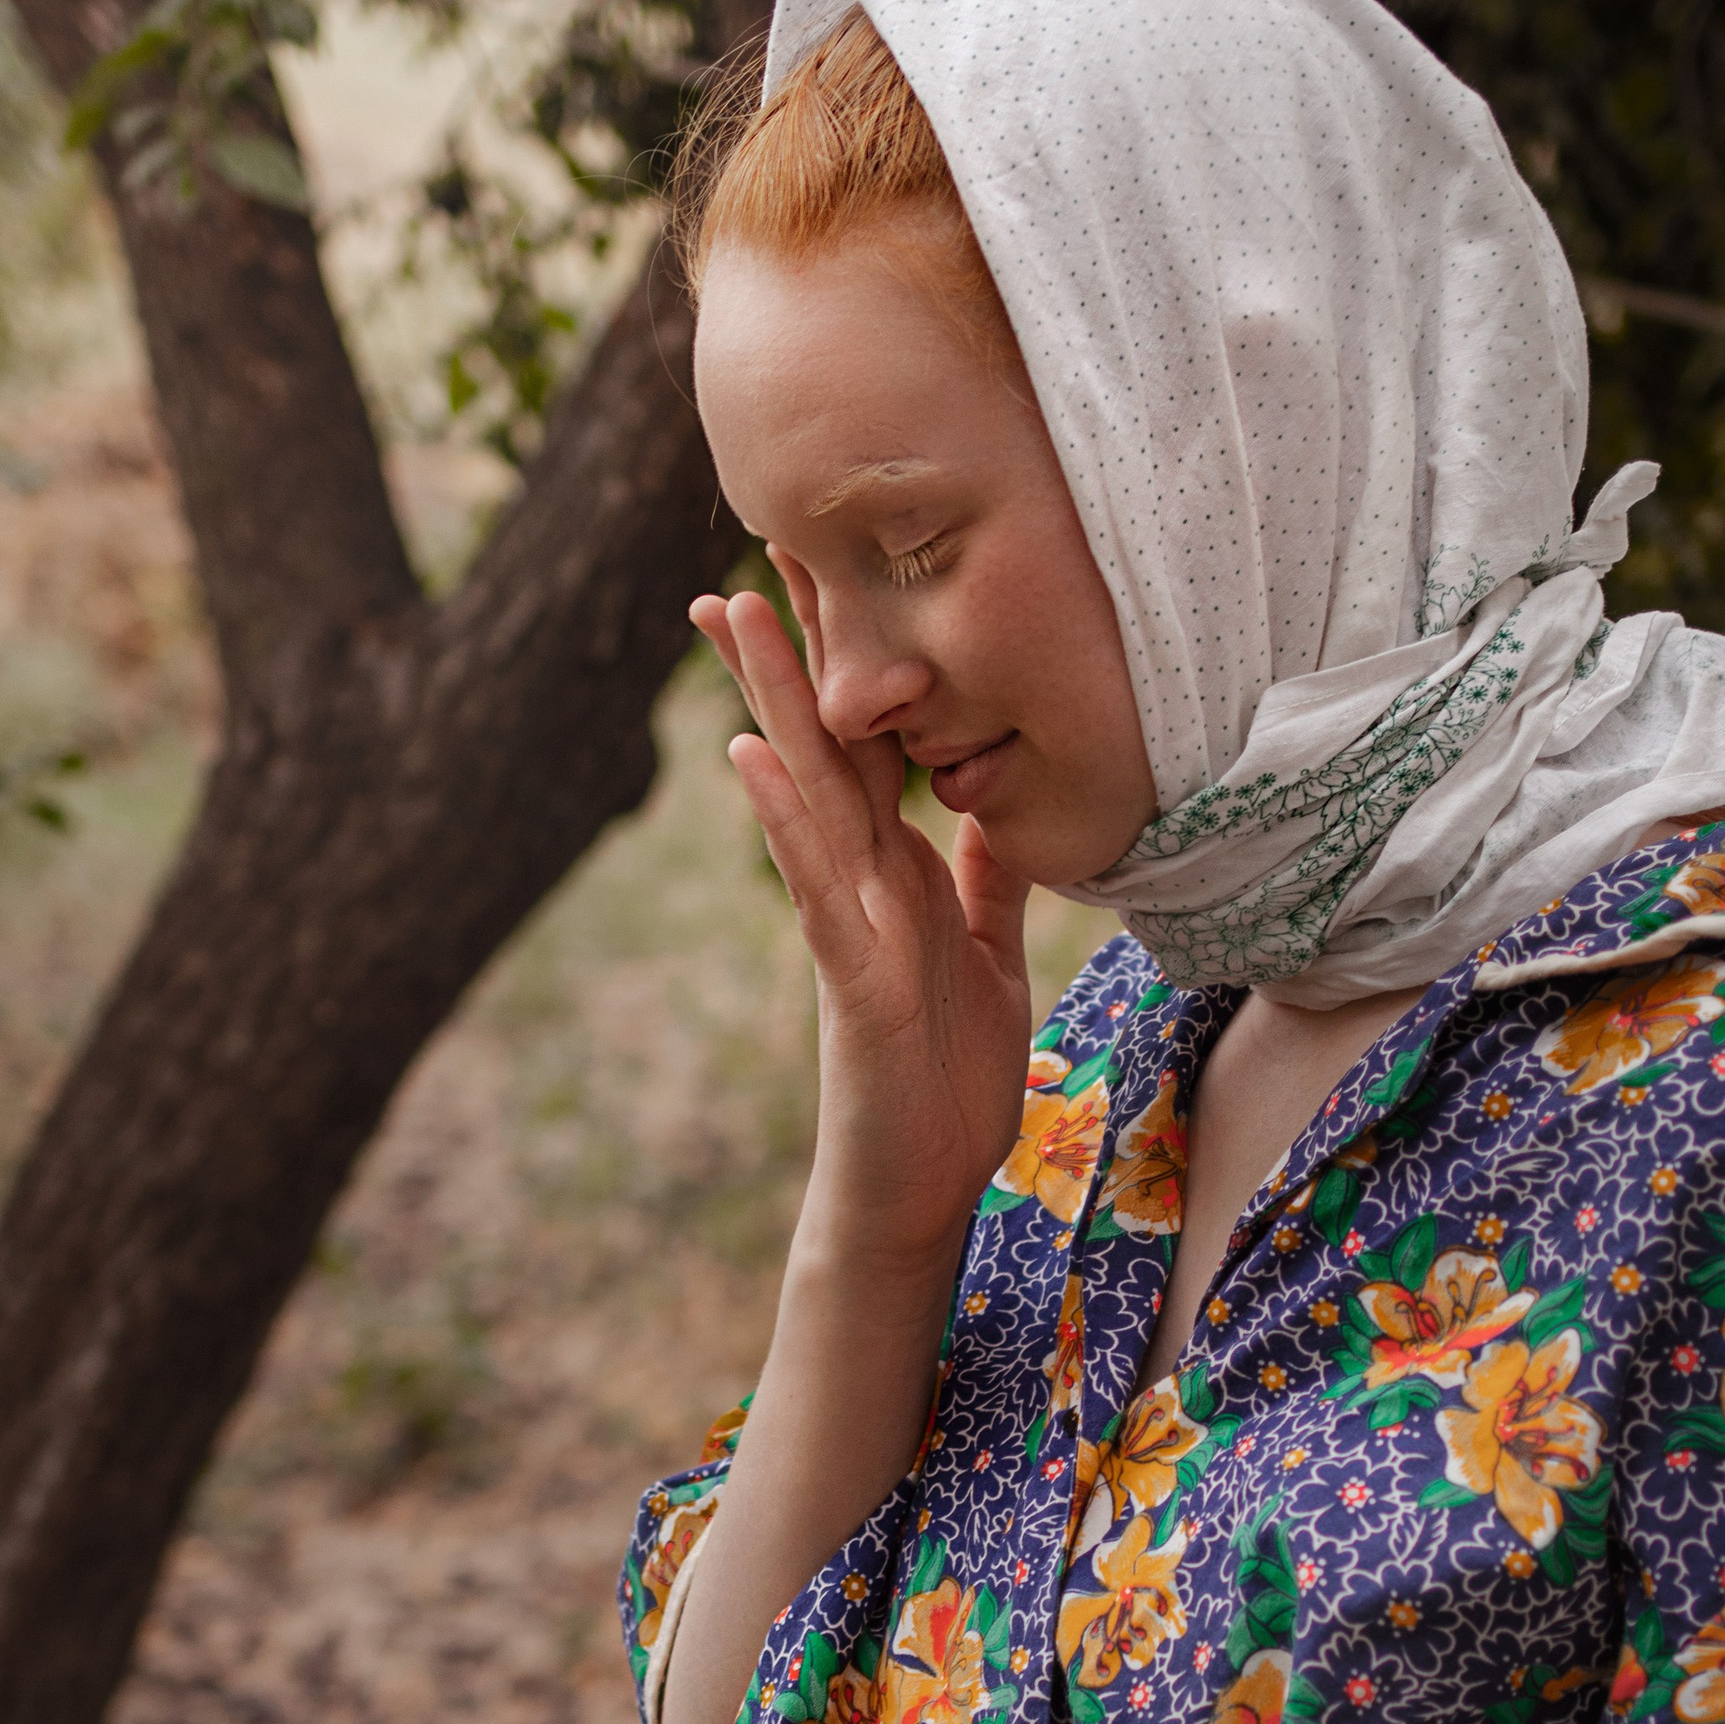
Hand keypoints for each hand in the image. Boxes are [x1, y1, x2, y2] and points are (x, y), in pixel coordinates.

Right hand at [692, 588, 1033, 1271]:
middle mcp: (860, 882)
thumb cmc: (946, 1080)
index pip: (871, 741)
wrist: (921, 1187)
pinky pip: (813, 888)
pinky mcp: (849, 977)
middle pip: (823, 740)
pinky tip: (742, 755)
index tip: (839, 562)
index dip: (855, 655)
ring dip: (766, 701)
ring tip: (729, 611)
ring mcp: (845, 924)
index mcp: (898, 871)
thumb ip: (985, 876)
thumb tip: (995, 802)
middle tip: (761, 536)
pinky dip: (780, 820)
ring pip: (803, 793)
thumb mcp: (988, 953)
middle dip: (794, 643)